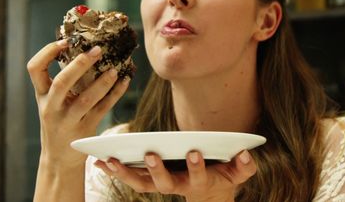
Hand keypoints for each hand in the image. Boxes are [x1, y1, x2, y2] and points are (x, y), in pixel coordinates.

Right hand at [27, 40, 130, 167]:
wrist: (59, 158)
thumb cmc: (59, 121)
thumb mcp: (52, 102)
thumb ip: (61, 82)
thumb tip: (85, 49)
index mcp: (42, 96)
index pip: (34, 69)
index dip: (48, 52)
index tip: (65, 41)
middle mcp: (51, 107)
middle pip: (62, 82)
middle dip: (80, 64)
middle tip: (97, 50)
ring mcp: (68, 120)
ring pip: (85, 99)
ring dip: (102, 82)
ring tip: (115, 69)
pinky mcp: (85, 130)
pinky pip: (103, 109)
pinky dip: (115, 94)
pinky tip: (125, 81)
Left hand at [94, 150, 256, 201]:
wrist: (209, 191)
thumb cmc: (223, 176)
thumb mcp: (238, 172)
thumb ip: (244, 166)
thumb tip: (245, 154)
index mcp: (199, 183)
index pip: (197, 177)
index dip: (196, 167)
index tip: (195, 152)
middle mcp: (177, 186)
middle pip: (164, 184)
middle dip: (157, 171)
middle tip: (150, 155)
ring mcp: (161, 185)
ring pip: (141, 184)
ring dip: (125, 173)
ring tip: (110, 159)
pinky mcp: (148, 181)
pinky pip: (129, 178)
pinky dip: (114, 170)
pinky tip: (99, 160)